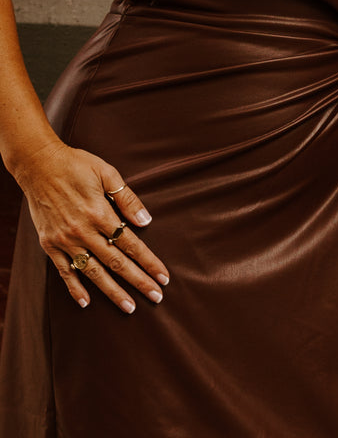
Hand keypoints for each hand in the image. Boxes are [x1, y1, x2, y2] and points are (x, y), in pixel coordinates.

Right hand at [11, 140, 167, 312]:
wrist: (39, 166)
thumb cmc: (77, 165)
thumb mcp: (107, 173)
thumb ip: (127, 198)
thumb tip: (145, 222)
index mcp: (100, 213)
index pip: (131, 244)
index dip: (149, 262)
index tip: (163, 276)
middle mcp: (83, 232)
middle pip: (116, 263)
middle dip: (138, 281)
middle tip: (156, 297)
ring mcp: (65, 241)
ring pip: (93, 272)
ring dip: (112, 292)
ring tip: (129, 307)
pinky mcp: (50, 245)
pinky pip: (64, 272)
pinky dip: (75, 288)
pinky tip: (87, 302)